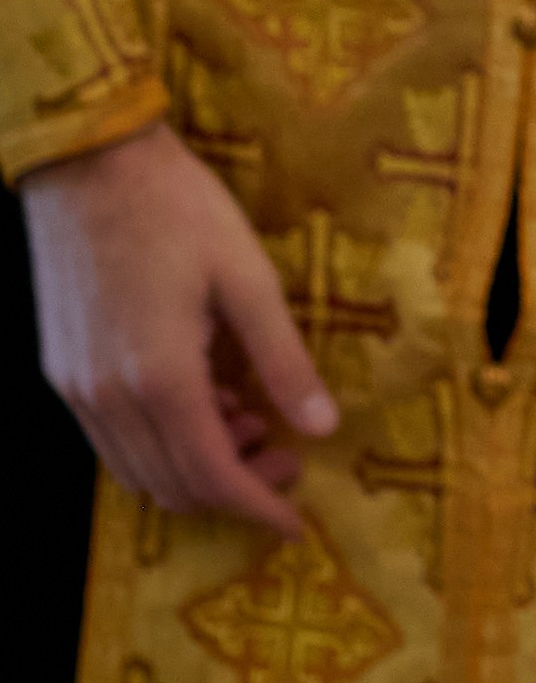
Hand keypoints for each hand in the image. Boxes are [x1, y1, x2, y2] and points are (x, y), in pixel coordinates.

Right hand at [23, 121, 334, 533]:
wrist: (87, 162)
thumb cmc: (175, 207)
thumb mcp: (247, 276)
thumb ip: (283, 358)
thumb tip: (324, 424)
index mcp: (162, 379)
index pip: (214, 477)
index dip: (258, 507)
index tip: (296, 520)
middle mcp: (109, 399)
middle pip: (173, 486)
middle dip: (234, 488)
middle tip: (288, 456)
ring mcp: (77, 388)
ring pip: (138, 470)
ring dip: (196, 466)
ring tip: (251, 420)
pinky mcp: (63, 370)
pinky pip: (113, 438)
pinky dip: (161, 440)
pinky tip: (203, 397)